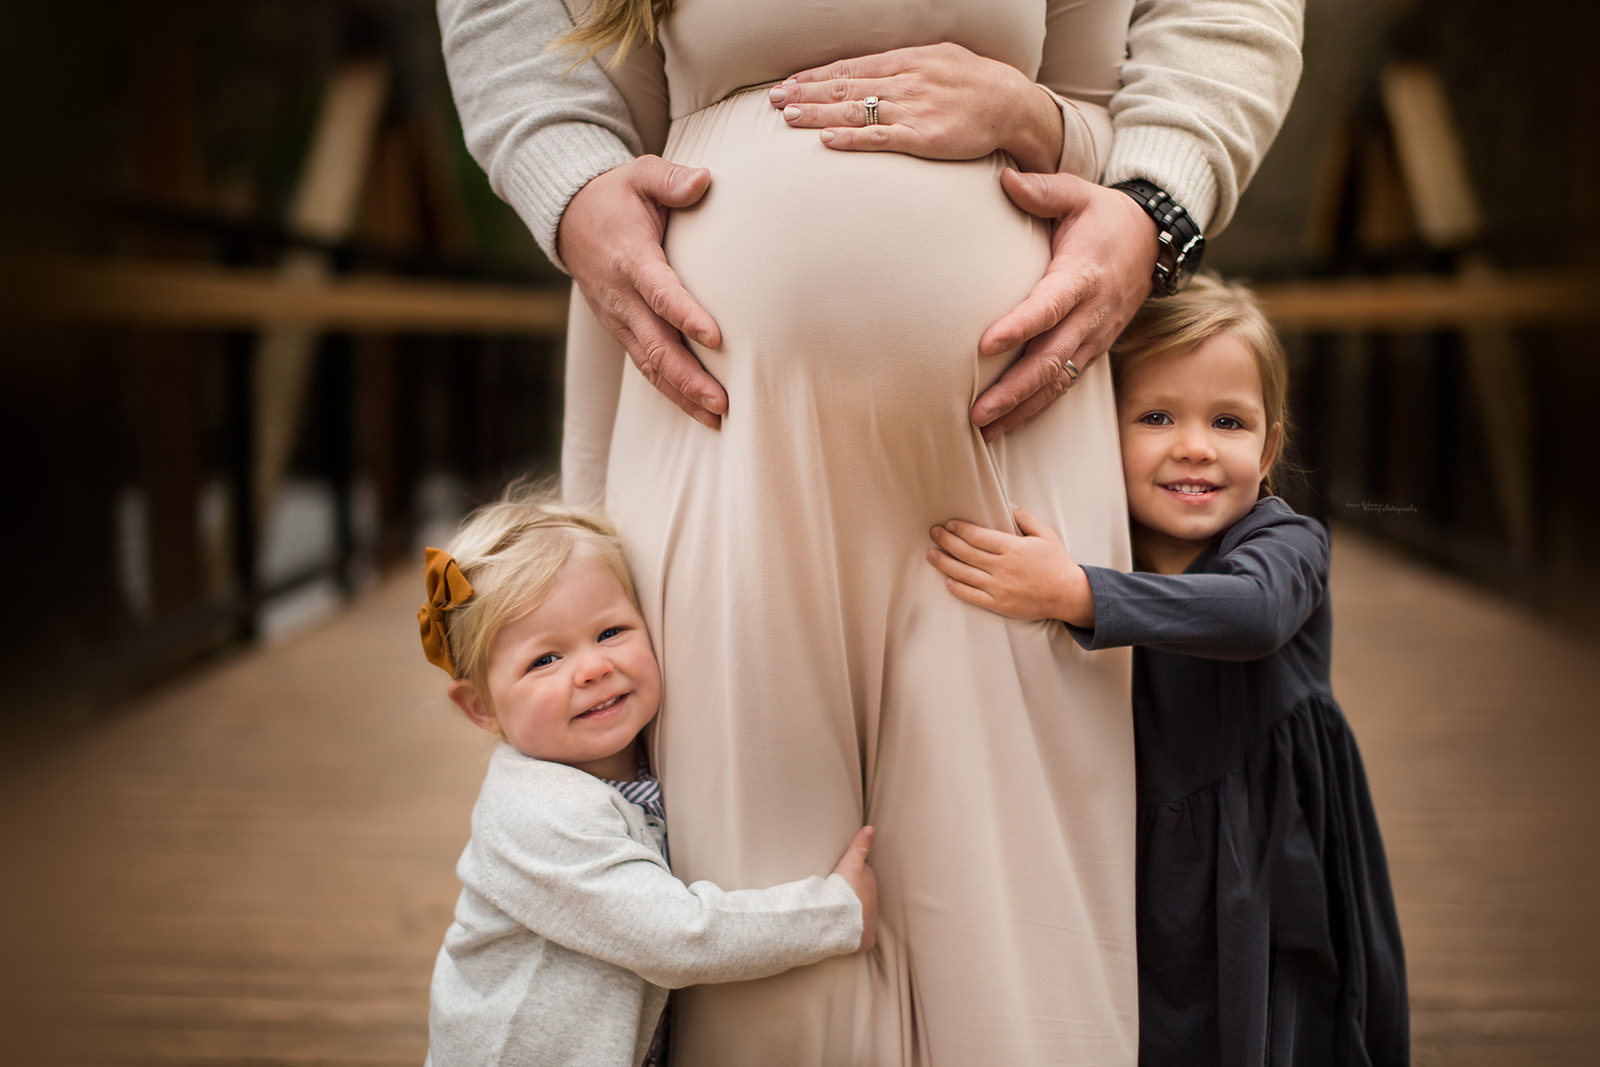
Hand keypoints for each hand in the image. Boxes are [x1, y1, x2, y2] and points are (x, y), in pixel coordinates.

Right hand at [557, 156, 726, 428]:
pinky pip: (645, 366)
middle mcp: (620, 297)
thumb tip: (705, 181)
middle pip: (654, 344)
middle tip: (723, 401)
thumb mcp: (640, 174)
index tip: (715, 336)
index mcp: (630, 258)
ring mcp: (618, 319)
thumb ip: (671, 179)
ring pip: (649, 365)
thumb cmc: (616, 195)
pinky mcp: (621, 330)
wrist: (568, 218)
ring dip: (682, 394)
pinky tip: (699, 410)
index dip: (685, 315)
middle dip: (688, 377)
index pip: (659, 292)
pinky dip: (670, 390)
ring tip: (717, 418)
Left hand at [768, 43, 1062, 172]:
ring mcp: (913, 110)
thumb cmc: (975, 85)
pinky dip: (851, 139)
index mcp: (907, 61)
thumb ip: (903, 68)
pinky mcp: (923, 138)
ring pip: (856, 111)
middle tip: (774, 99)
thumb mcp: (938, 60)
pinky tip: (826, 142)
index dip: (816, 76)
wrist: (1012, 104)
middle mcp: (905, 81)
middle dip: (805, 93)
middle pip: (845, 87)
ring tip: (788, 116)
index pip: (850, 68)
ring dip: (818, 114)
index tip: (788, 82)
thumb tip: (870, 74)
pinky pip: (881, 138)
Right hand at [830, 826, 877, 951]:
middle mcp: (873, 904)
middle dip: (856, 895)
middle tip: (841, 894)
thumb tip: (871, 828)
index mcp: (870, 885)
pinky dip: (858, 935)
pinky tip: (849, 935)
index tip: (844, 877)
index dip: (853, 876)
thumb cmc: (845, 890)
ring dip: (855, 913)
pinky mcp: (865, 939)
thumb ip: (860, 846)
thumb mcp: (851, 863)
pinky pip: (863, 937)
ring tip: (842, 913)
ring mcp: (870, 922)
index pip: (864, 877)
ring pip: (863, 915)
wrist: (841, 918)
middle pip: (864, 896)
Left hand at [928, 507, 1094, 625]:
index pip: (978, 536)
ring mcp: (1000, 588)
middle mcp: (1003, 568)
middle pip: (966, 553)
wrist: (1068, 595)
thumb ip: (1026, 518)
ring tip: (931, 555)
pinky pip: (973, 596)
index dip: (959, 530)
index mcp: (1013, 548)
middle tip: (934, 534)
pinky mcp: (1000, 604)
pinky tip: (947, 581)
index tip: (948, 524)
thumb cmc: (1057, 563)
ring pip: (965, 574)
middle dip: (946, 541)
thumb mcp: (1046, 535)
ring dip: (945, 563)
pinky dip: (958, 588)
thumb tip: (1008, 503)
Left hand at [972, 170, 1158, 440]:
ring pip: (1059, 380)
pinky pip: (1066, 384)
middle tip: (978, 412)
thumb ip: (1042, 189)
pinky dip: (1038, 407)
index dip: (1020, 326)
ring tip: (986, 430)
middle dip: (1014, 390)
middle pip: (1052, 358)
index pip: (1050, 305)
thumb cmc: (1106, 215)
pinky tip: (1009, 424)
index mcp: (1083, 274)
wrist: (1154, 240)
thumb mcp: (1079, 192)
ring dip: (1023, 408)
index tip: (986, 344)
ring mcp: (1095, 336)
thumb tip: (1004, 179)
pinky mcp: (1094, 349)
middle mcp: (1092, 312)